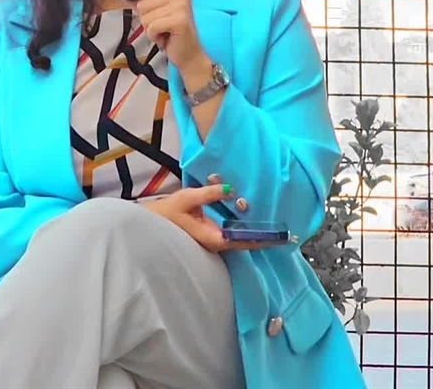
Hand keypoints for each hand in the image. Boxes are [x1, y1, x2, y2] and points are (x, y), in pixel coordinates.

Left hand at [105, 0, 205, 70]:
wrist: (189, 55)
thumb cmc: (170, 34)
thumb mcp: (156, 13)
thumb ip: (144, 0)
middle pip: (143, 4)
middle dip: (146, 19)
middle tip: (160, 27)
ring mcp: (181, 6)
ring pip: (145, 16)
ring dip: (150, 29)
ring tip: (163, 33)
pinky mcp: (179, 20)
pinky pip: (151, 27)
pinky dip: (153, 36)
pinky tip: (164, 39)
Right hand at [141, 185, 286, 252]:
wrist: (149, 227)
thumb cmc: (166, 213)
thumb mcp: (187, 198)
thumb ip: (209, 194)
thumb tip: (230, 189)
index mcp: (213, 238)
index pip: (244, 241)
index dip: (263, 239)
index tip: (280, 237)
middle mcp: (215, 245)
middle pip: (245, 243)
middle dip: (263, 238)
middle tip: (283, 233)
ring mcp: (212, 244)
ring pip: (238, 241)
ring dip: (253, 235)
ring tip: (272, 229)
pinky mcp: (209, 239)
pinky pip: (230, 237)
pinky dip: (242, 232)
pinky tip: (250, 224)